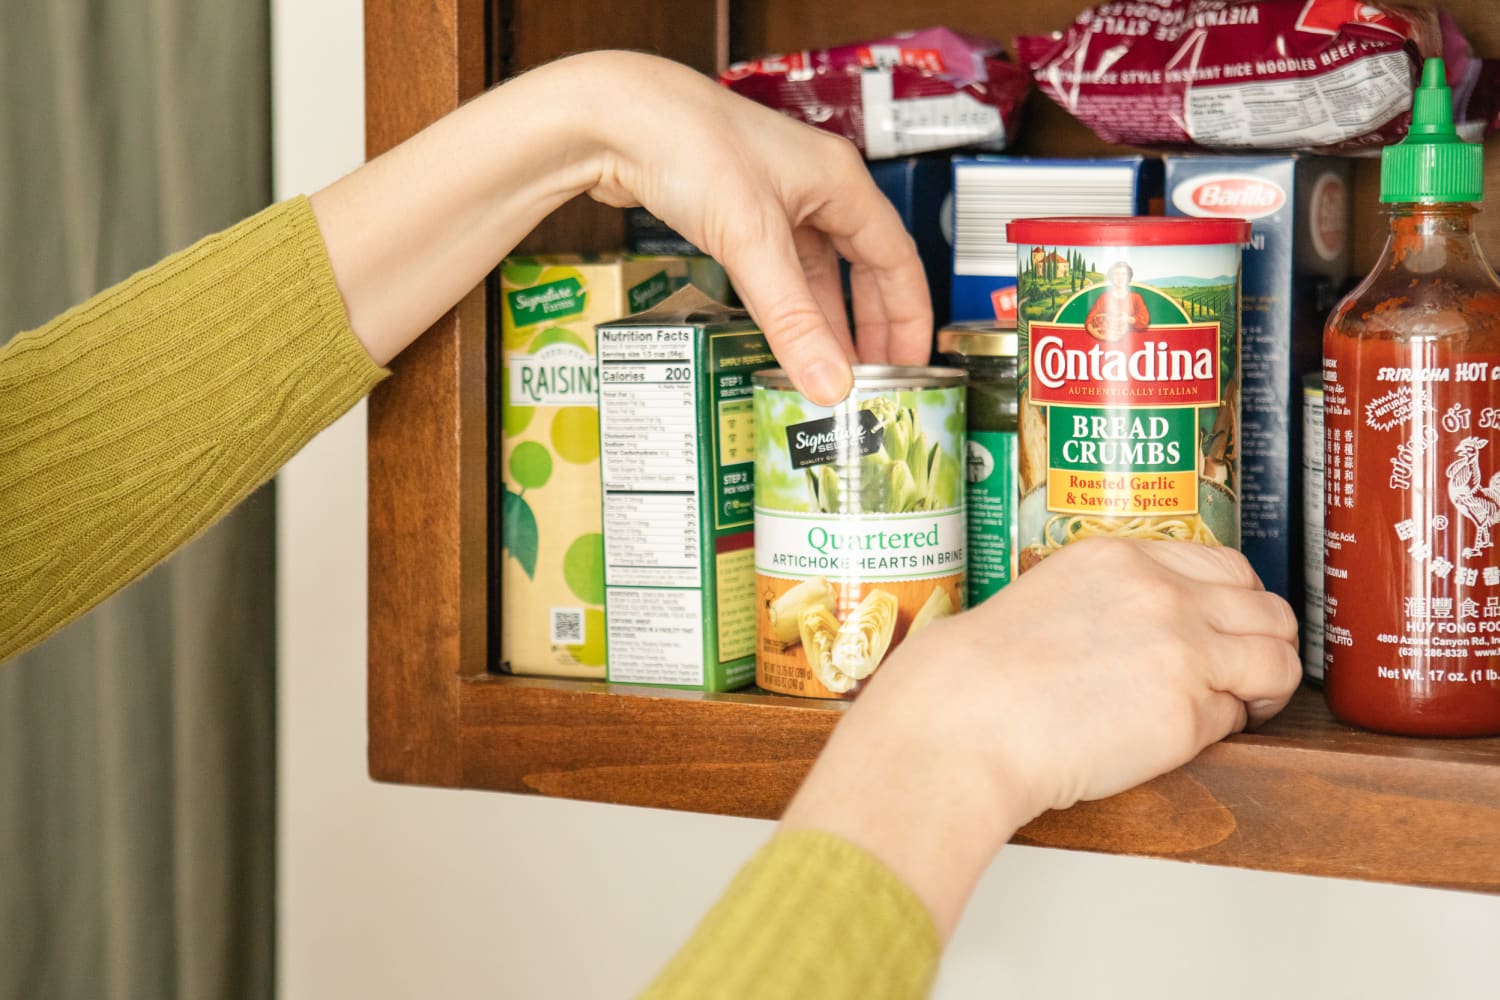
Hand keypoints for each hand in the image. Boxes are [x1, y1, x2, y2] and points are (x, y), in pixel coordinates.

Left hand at [577, 51, 932, 403]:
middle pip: (862, 267)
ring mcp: (773, 200)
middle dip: (871, 325)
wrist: (613, 117)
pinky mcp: (735, 213)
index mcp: (840, 182)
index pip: (897, 259)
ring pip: (816, 272)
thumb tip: (830, 383)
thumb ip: (793, 319)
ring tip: (830, 368)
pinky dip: (784, 305)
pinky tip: (781, 336)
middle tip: (875, 377)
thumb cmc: (688, 144)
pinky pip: (775, 269)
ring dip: (825, 320)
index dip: (909, 316)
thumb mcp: (752, 241)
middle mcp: (813, 188)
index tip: (911, 365)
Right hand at [781, 538, 1300, 938]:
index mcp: (1121, 557)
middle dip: (1263, 645)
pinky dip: (1222, 732)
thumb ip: (1110, 598)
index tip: (1228, 629)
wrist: (960, 723)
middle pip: (1267, 610)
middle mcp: (1161, 593)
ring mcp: (1180, 650)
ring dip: (1264, 688)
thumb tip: (1148, 630)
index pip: (1228, 567)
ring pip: (1276, 661)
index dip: (1238, 604)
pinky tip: (1178, 738)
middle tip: (1246, 675)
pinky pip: (1236, 720)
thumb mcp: (1048, 596)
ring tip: (1241, 708)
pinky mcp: (1185, 713)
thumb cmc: (977, 676)